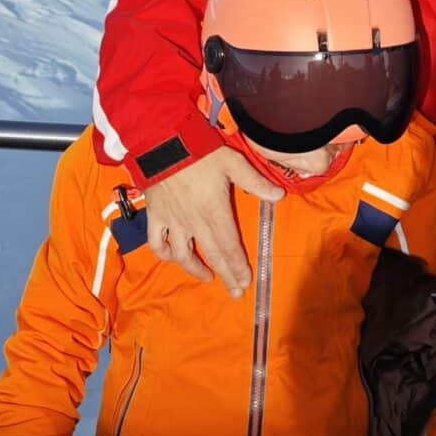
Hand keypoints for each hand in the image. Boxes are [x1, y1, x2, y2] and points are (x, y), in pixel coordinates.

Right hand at [143, 146, 281, 296]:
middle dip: (226, 275)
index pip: (229, 245)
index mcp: (214, 211)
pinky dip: (164, 254)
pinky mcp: (155, 216)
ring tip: (208, 278)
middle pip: (212, 255)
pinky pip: (157, 242)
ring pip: (183, 255)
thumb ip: (256, 182)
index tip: (247, 281)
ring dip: (196, 270)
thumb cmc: (200, 151)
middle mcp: (194, 222)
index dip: (239, 265)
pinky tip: (174, 258)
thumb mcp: (233, 162)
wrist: (161, 143)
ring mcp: (173, 221)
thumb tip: (279, 197)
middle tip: (236, 292)